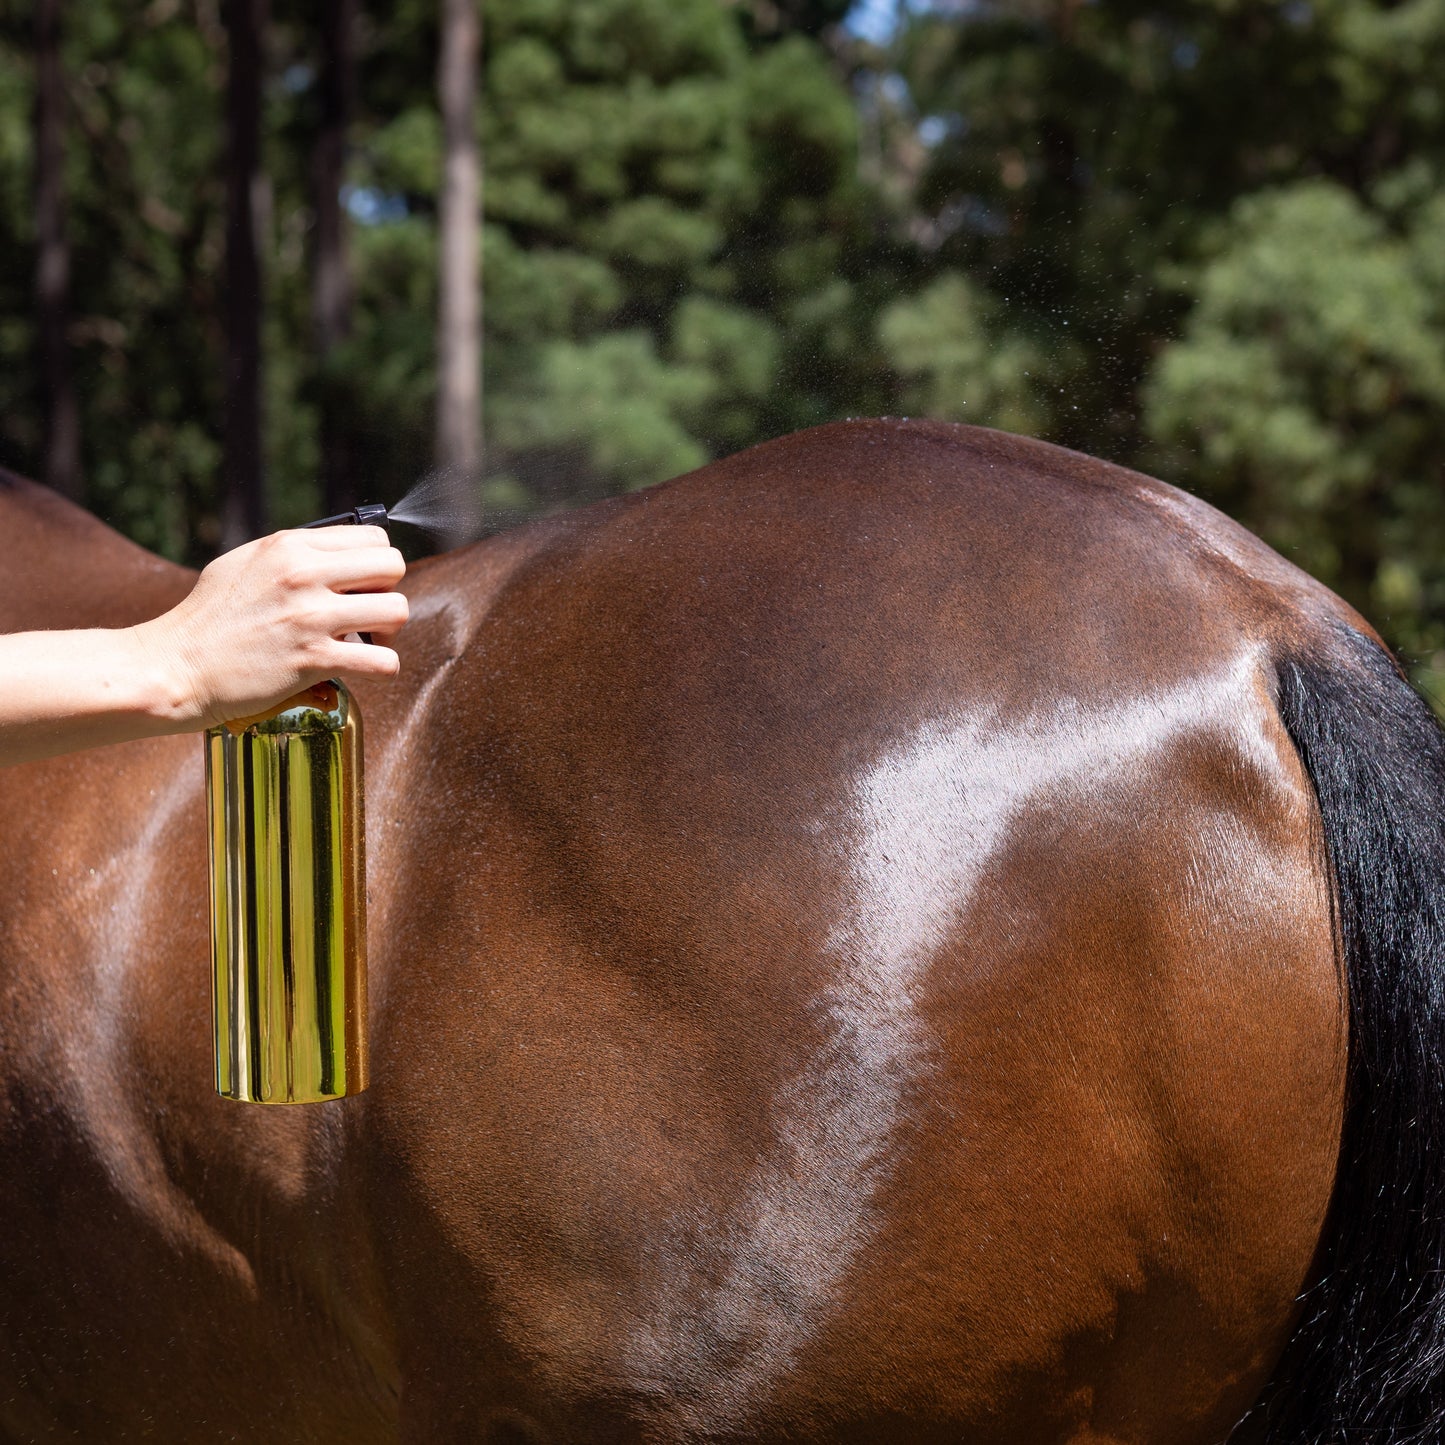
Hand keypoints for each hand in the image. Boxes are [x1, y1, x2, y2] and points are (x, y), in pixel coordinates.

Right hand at [135, 525, 408, 728]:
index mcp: (288, 546)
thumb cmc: (207, 619)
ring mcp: (310, 618)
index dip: (375, 562)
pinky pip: (383, 660)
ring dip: (389, 629)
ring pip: (397, 610)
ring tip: (368, 640)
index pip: (372, 537)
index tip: (363, 584)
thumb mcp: (244, 563)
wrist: (176, 667)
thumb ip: (290, 554)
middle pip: (392, 566)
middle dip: (388, 590)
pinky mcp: (313, 660)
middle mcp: (303, 575)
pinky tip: (366, 667)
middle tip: (369, 613)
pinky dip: (383, 666)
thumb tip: (335, 553)